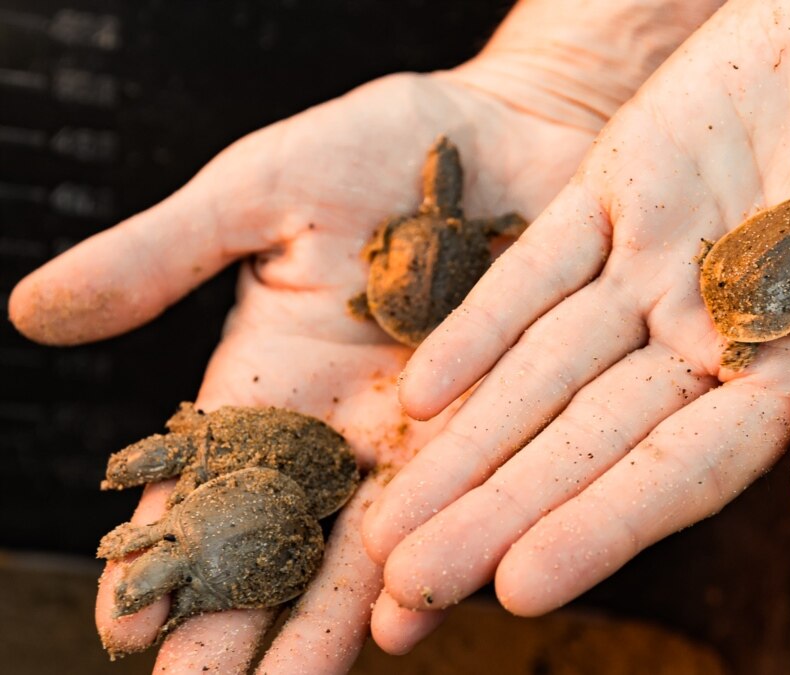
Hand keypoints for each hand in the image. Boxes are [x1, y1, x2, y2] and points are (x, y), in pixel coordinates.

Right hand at [11, 0, 727, 665]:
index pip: (203, 482)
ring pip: (375, 548)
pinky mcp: (515, 427)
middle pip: (280, 542)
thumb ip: (162, 255)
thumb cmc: (384, 144)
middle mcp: (345, 428)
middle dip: (239, 625)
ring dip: (332, 624)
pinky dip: (444, 559)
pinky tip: (409, 619)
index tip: (126, 627)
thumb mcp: (261, 190)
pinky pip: (476, 506)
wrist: (516, 128)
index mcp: (272, 376)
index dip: (163, 551)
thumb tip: (29, 311)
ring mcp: (429, 437)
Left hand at [363, 0, 789, 623]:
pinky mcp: (621, 185)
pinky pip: (535, 265)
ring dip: (467, 439)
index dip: (604, 525)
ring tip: (390, 516)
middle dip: (498, 509)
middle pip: (588, 438)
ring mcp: (657, 259)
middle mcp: (713, 328)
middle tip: (409, 586)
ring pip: (543, 368)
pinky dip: (479, 323)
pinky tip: (421, 388)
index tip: (523, 584)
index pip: (685, 469)